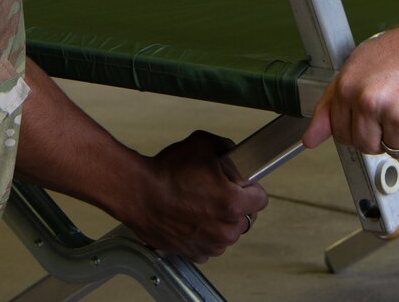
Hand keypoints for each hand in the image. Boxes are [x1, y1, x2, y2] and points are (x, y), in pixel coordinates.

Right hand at [120, 130, 267, 259]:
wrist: (137, 193)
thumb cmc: (166, 172)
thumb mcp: (203, 144)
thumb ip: (227, 148)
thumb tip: (235, 154)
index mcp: (233, 203)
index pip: (261, 199)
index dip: (251, 187)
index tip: (241, 184)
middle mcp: (225, 229)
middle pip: (246, 218)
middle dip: (235, 205)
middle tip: (216, 191)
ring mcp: (210, 244)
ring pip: (227, 233)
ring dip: (220, 221)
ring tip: (199, 204)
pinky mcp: (194, 253)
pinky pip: (209, 245)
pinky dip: (204, 234)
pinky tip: (190, 218)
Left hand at [303, 22, 398, 160]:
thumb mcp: (360, 65)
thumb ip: (331, 103)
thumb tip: (310, 138)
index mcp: (349, 86)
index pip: (341, 132)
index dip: (360, 125)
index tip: (374, 112)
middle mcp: (370, 102)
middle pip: (367, 146)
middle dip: (383, 132)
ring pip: (396, 150)